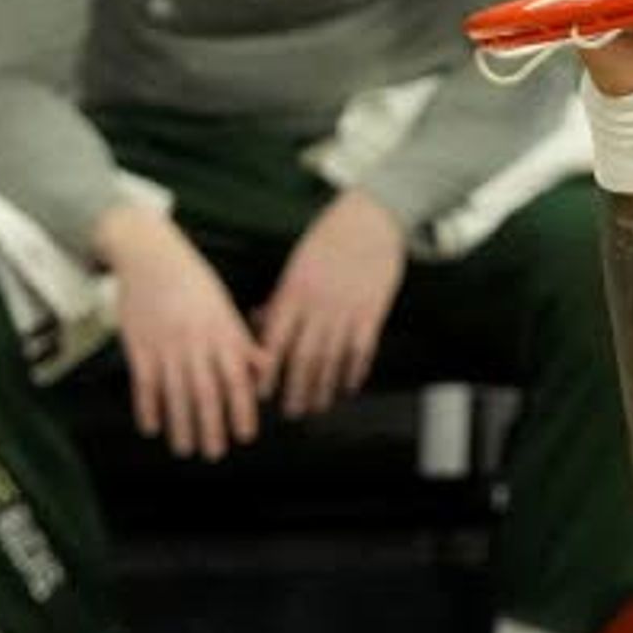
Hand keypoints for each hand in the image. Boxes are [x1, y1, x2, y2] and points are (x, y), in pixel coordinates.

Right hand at [98, 208, 266, 460]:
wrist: (149, 252)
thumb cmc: (192, 281)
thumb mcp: (224, 307)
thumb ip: (243, 342)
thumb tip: (264, 371)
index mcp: (221, 332)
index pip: (237, 378)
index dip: (242, 409)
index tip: (245, 436)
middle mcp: (196, 341)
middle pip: (206, 392)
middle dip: (212, 427)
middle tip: (214, 454)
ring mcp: (165, 344)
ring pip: (175, 393)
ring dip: (180, 425)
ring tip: (185, 449)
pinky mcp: (139, 344)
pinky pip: (144, 383)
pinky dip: (148, 407)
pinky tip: (152, 428)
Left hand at [261, 190, 406, 417]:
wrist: (371, 220)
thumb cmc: (328, 239)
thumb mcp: (296, 265)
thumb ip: (281, 298)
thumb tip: (260, 322)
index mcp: (294, 292)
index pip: (275, 340)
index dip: (267, 371)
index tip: (261, 394)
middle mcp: (318, 306)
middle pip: (303, 359)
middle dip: (296, 390)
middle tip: (291, 412)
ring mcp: (346, 311)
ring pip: (331, 360)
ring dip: (323, 388)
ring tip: (318, 406)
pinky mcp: (371, 313)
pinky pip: (361, 351)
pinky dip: (354, 371)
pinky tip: (349, 386)